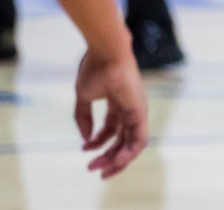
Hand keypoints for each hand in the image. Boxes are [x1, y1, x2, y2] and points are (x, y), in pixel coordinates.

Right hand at [74, 46, 148, 178]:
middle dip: (107, 157)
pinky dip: (129, 153)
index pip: (110, 130)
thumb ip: (83, 118)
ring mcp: (137, 111)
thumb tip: (85, 138)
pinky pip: (139, 139)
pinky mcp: (140, 113)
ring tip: (102, 170)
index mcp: (117, 104)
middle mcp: (129, 109)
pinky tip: (117, 162)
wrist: (106, 54)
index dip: (97, 143)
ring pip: (131, 145)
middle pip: (122, 140)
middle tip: (92, 169)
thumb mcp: (83, 97)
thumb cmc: (95, 69)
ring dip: (117, 160)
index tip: (83, 150)